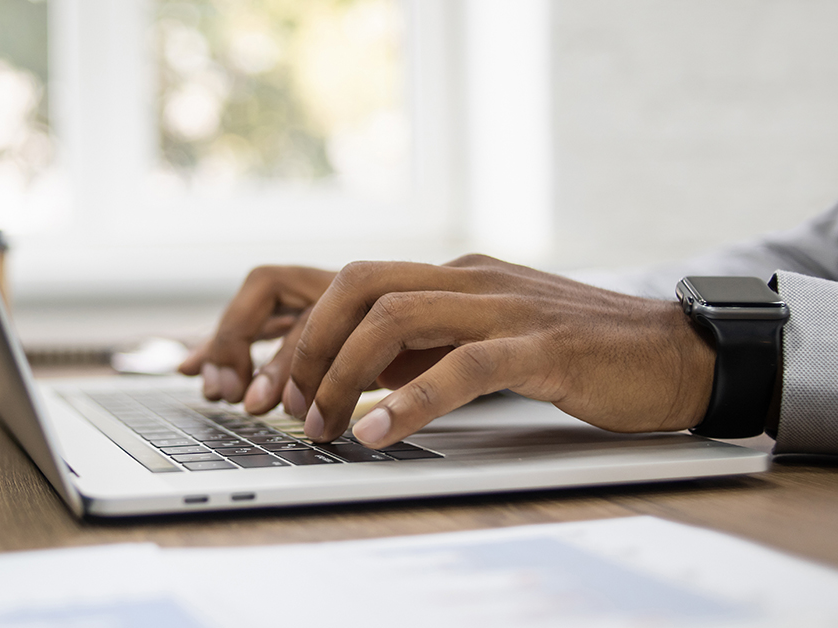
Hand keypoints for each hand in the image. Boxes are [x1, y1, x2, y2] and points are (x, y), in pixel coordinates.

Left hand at [184, 256, 715, 449]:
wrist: (677, 353)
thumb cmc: (579, 355)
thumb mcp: (489, 341)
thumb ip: (430, 348)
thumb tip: (362, 376)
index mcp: (456, 277)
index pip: (355, 287)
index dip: (304, 336)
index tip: (276, 389)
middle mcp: (472, 280)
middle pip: (359, 288)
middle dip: (308, 348)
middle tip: (290, 408)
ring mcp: (507, 308)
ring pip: (396, 319)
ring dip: (343, 376)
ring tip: (324, 428)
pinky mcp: (543, 348)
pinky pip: (462, 367)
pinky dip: (409, 400)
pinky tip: (378, 431)